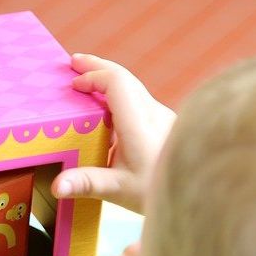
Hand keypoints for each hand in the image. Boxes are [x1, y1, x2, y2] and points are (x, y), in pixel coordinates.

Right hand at [52, 54, 174, 214]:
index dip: (93, 77)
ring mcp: (162, 117)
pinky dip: (120, 95)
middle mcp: (154, 114)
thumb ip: (87, 184)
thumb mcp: (118, 190)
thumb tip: (57, 186)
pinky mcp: (166, 124)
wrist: (198, 193)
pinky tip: (109, 107)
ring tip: (87, 81)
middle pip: (125, 78)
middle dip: (97, 67)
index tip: (74, 84)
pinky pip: (140, 100)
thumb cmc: (157, 193)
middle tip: (74, 62)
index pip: (117, 83)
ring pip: (134, 88)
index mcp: (140, 124)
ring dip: (109, 80)